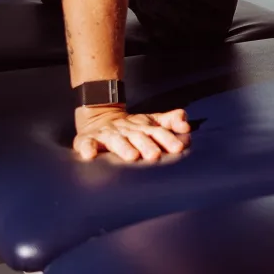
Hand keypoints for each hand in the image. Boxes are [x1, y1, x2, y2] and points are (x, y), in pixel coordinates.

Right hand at [72, 104, 190, 162]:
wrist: (99, 117)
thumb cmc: (132, 127)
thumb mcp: (152, 121)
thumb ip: (171, 121)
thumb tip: (186, 125)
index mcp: (143, 127)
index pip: (158, 131)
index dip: (168, 139)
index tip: (178, 147)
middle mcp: (126, 130)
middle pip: (138, 136)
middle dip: (147, 145)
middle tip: (155, 155)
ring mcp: (107, 135)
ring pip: (115, 140)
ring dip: (123, 148)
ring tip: (131, 156)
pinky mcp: (89, 139)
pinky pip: (87, 143)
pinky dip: (87, 148)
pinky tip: (90, 155)